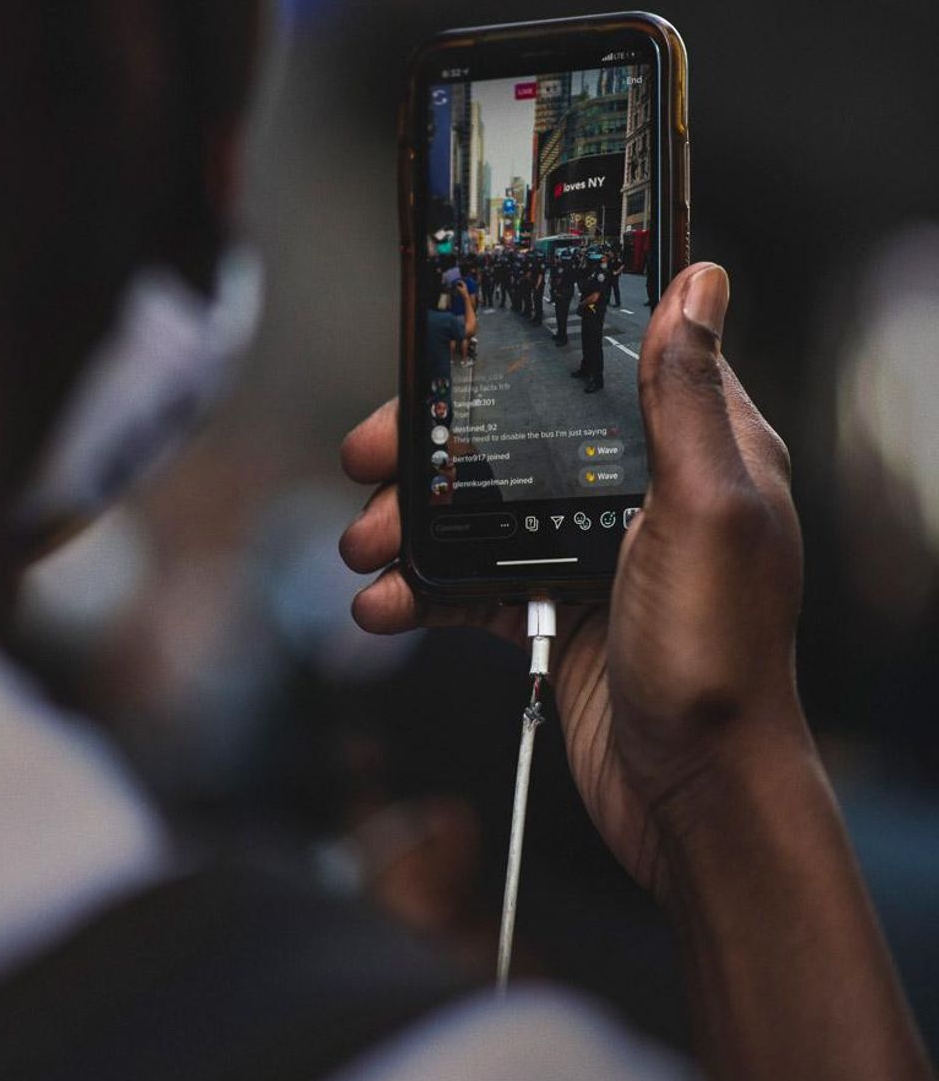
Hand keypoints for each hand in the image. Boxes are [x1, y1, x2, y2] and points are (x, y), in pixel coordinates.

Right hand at [339, 263, 805, 899]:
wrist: (696, 797)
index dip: (523, 348)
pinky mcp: (554, 608)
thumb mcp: (706, 509)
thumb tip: (699, 283)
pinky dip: (421, 590)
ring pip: (483, 508)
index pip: (603, 363)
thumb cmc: (718, 657)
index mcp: (699, 450)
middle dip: (435, 445)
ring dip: (411, 522)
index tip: (449, 346)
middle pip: (520, 435)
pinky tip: (382, 605)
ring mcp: (593, 553)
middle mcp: (645, 492)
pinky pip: (472, 581)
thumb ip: (687, 399)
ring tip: (361, 546)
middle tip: (366, 455)